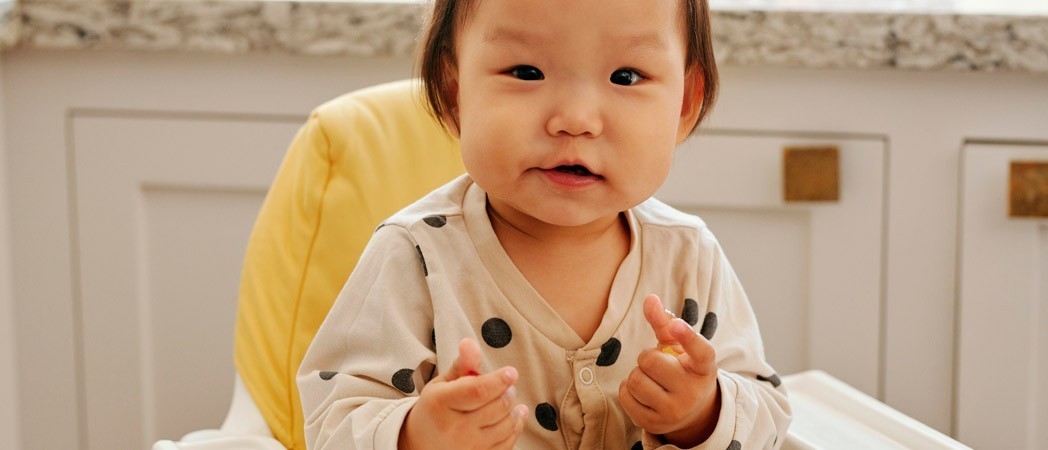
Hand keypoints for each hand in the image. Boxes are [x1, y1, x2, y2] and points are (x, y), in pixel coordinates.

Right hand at [399, 338, 527, 449]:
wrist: (420, 443)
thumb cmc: (435, 409)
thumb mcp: (442, 384)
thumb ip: (461, 365)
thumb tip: (470, 342)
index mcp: (440, 403)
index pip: (478, 390)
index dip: (499, 380)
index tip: (511, 372)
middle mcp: (453, 427)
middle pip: (496, 407)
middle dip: (507, 393)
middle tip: (507, 386)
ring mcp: (466, 446)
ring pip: (505, 426)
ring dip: (514, 410)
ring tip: (510, 399)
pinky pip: (506, 444)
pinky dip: (515, 428)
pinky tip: (516, 417)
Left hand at [619, 294, 720, 446]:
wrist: (690, 412)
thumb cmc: (681, 369)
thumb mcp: (679, 347)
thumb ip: (665, 323)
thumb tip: (650, 299)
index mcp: (704, 367)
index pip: (700, 351)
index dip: (688, 337)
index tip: (677, 325)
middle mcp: (693, 391)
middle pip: (650, 360)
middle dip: (647, 357)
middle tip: (658, 364)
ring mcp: (674, 411)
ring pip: (635, 379)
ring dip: (637, 374)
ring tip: (651, 379)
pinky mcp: (654, 424)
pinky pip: (625, 395)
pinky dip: (627, 389)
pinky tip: (642, 392)